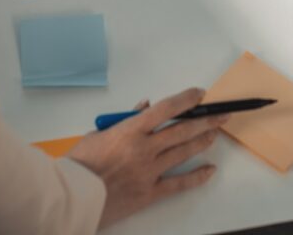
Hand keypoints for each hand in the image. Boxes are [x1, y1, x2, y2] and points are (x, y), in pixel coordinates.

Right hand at [67, 88, 225, 229]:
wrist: (71, 198)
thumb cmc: (80, 163)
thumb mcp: (99, 133)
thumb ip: (125, 120)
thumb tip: (145, 107)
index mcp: (130, 130)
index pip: (165, 108)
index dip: (186, 99)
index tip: (200, 93)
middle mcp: (144, 148)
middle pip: (182, 130)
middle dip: (204, 120)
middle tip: (221, 114)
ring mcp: (149, 171)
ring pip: (183, 153)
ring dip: (202, 141)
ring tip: (215, 133)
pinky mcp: (149, 193)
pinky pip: (178, 184)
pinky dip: (196, 177)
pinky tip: (209, 170)